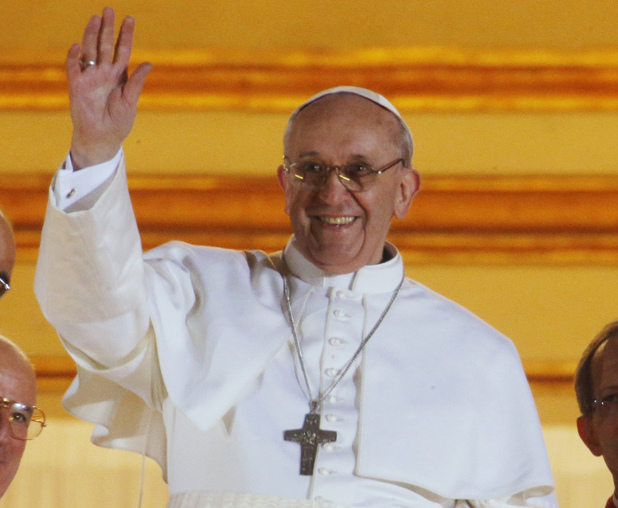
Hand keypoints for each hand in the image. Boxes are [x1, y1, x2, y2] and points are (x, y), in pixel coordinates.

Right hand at [67, 7, 151, 168]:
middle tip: (109, 10)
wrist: (103, 138)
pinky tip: (78, 46)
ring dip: (91, 35)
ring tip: (95, 18)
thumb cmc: (119, 122)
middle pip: (105, 45)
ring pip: (90, 51)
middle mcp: (104, 72)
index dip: (125, 35)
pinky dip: (75, 57)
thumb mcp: (131, 102)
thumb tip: (148, 63)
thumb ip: (137, 83)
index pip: (123, 50)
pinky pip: (74, 67)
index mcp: (120, 75)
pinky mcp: (76, 85)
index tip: (130, 19)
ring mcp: (90, 77)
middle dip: (108, 28)